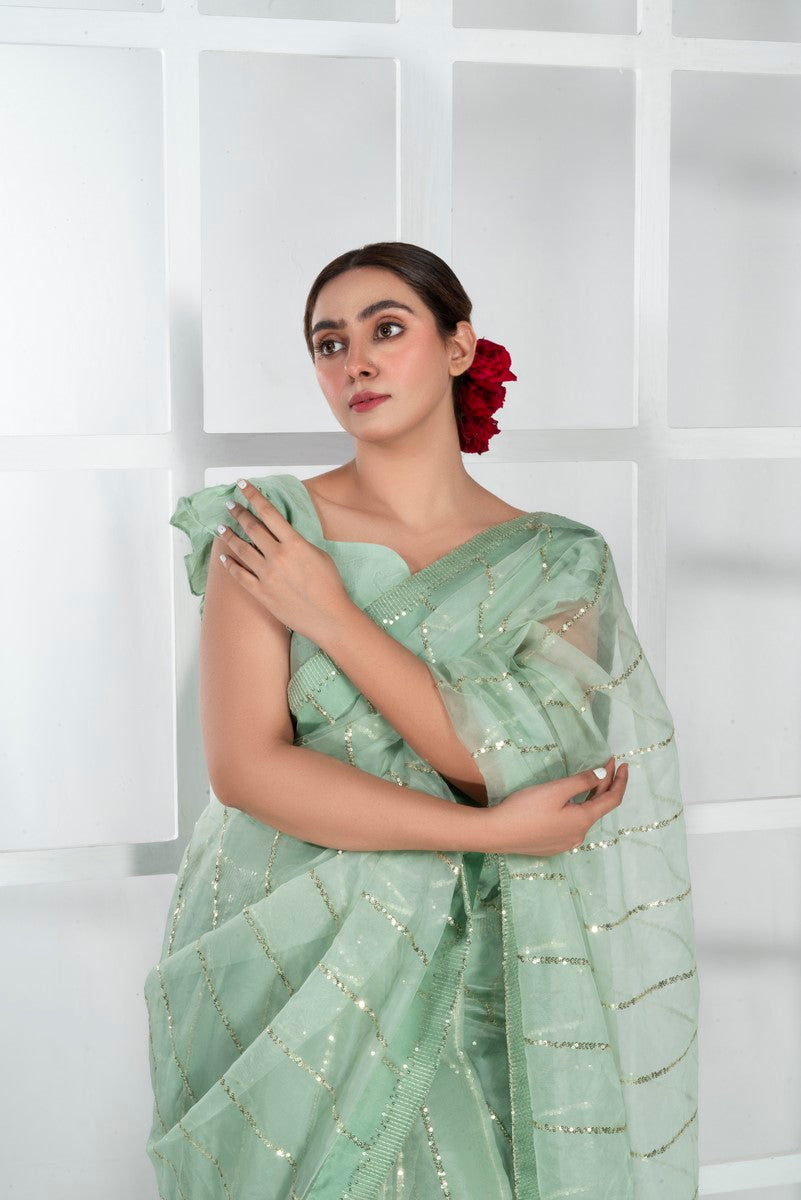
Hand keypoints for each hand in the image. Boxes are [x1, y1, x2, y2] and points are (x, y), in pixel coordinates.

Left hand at [215, 479, 352, 641]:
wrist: (328, 617)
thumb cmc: (330, 586)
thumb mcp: (319, 554)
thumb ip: (298, 542)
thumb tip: (283, 536)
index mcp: (294, 543)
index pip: (268, 512)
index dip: (253, 496)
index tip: (242, 485)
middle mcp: (277, 556)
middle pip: (252, 528)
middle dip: (239, 513)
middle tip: (230, 505)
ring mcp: (267, 575)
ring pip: (241, 550)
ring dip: (229, 536)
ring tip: (221, 528)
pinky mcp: (261, 593)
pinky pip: (239, 575)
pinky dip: (229, 565)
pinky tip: (224, 557)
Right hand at [486, 756, 627, 856]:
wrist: (496, 833)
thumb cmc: (525, 809)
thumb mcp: (556, 790)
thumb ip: (582, 781)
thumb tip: (602, 775)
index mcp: (583, 821)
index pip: (612, 800)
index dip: (620, 781)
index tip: (622, 763)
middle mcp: (579, 835)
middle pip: (599, 807)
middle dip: (605, 784)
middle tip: (606, 763)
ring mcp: (566, 842)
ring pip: (585, 816)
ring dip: (591, 796)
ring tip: (592, 779)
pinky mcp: (552, 845)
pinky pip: (573, 824)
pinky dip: (579, 808)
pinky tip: (571, 801)